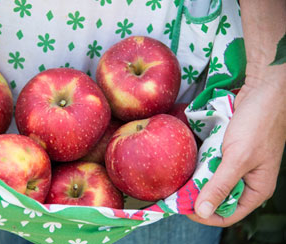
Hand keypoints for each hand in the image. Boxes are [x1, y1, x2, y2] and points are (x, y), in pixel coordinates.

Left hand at [187, 78, 285, 226]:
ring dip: (195, 182)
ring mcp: (236, 165)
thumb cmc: (257, 125)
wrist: (261, 90)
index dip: (204, 215)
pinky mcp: (227, 151)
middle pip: (218, 198)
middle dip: (197, 197)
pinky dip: (198, 165)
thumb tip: (203, 211)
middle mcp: (246, 180)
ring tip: (177, 180)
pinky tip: (184, 164)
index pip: (228, 214)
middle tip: (175, 193)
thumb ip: (220, 185)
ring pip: (212, 181)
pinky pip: (210, 164)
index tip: (181, 207)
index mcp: (256, 189)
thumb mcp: (238, 158)